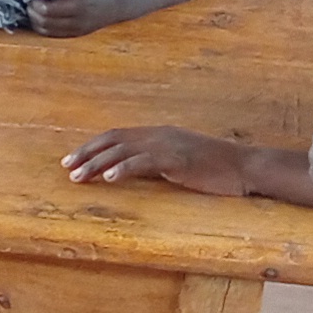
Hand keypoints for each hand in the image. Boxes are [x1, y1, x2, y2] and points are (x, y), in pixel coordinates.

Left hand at [18, 0, 122, 37]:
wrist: (123, 0)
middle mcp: (82, 7)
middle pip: (49, 10)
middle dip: (34, 3)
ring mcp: (80, 22)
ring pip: (48, 24)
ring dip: (34, 16)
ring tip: (32, 7)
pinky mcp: (78, 32)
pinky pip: (53, 33)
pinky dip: (40, 26)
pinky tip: (37, 18)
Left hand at [62, 125, 253, 197]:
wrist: (246, 167)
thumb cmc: (214, 169)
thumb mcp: (178, 163)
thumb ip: (154, 164)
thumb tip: (128, 173)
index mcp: (157, 134)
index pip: (116, 137)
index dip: (92, 147)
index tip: (71, 160)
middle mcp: (158, 135)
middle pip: (113, 140)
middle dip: (86, 153)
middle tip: (66, 168)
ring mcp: (168, 145)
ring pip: (123, 150)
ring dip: (97, 164)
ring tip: (79, 177)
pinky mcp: (178, 160)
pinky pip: (145, 162)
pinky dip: (125, 168)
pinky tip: (110, 178)